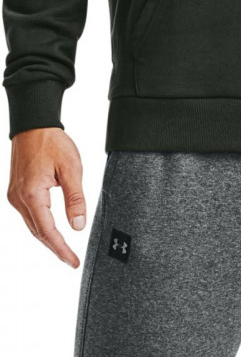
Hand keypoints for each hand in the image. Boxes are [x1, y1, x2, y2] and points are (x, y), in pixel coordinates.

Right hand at [7, 127, 85, 267]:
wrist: (33, 124)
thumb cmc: (52, 142)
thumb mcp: (71, 168)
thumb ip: (75, 198)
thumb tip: (78, 226)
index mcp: (32, 195)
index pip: (47, 232)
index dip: (61, 249)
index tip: (73, 262)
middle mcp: (18, 199)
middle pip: (37, 232)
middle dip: (55, 248)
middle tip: (72, 260)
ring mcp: (15, 195)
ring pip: (32, 225)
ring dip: (47, 237)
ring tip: (64, 249)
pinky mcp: (16, 191)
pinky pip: (29, 215)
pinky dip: (41, 224)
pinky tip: (52, 229)